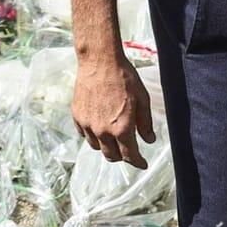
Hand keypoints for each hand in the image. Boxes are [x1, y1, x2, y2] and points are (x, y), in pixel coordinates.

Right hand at [72, 52, 156, 169]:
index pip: (130, 156)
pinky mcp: (77, 117)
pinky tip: (99, 127)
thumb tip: (149, 140)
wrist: (100, 62)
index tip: (142, 164)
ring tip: (113, 137)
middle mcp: (103, 131)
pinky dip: (93, 135)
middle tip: (129, 151)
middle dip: (122, 157)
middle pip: (112, 156)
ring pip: (97, 147)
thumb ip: (145, 123)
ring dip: (107, 146)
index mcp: (122, 129)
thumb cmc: (124, 78)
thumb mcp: (142, 100)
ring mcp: (88, 125)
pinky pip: (85, 135)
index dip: (138, 162)